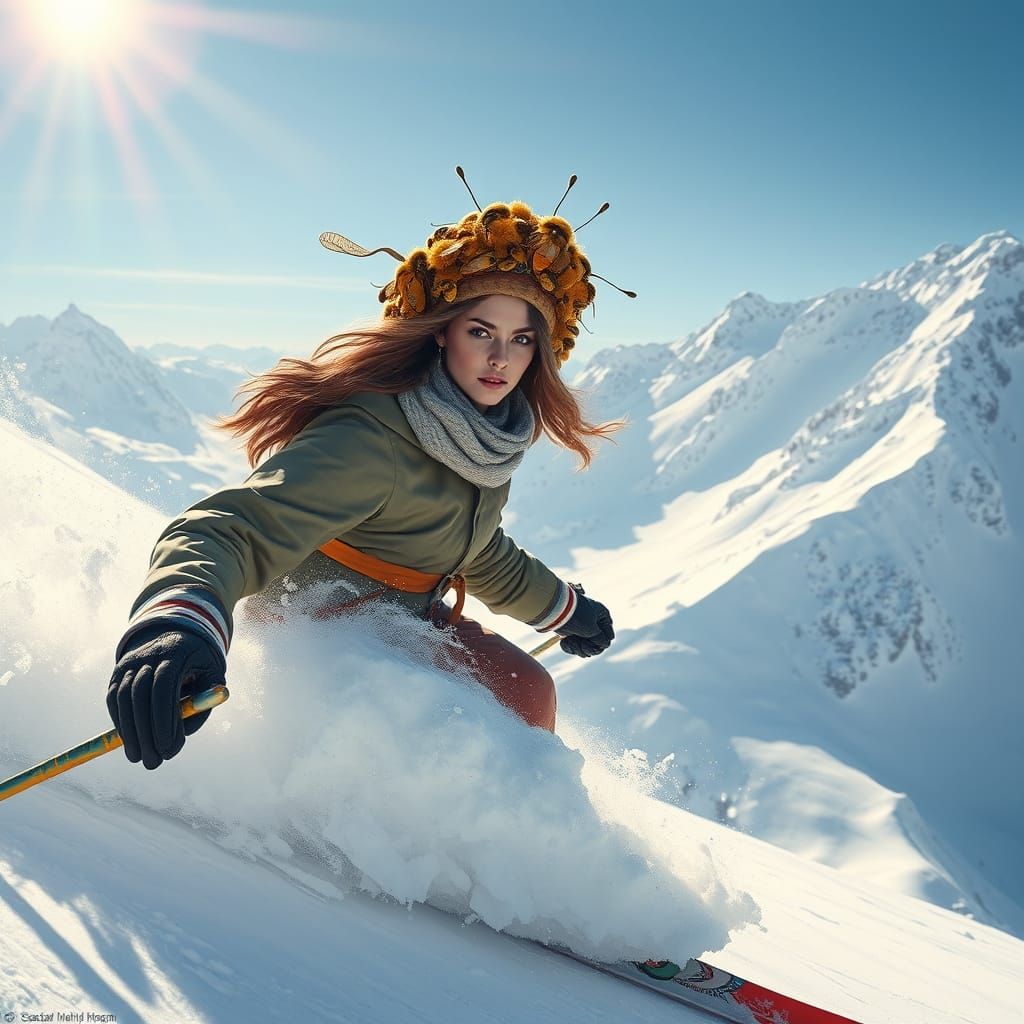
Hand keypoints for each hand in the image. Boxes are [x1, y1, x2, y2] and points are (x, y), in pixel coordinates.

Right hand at [107, 624, 225, 769]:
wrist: (178, 635)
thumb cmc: (201, 664)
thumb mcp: (212, 679)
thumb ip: (201, 705)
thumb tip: (178, 739)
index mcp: (178, 652)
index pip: (165, 685)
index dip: (165, 718)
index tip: (169, 749)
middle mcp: (150, 654)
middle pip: (140, 693)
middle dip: (146, 732)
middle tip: (153, 762)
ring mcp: (130, 661)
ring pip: (123, 697)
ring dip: (129, 731)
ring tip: (138, 758)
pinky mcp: (118, 670)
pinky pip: (114, 697)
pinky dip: (119, 720)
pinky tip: (128, 741)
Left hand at [555, 584, 614, 657]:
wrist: (553, 609)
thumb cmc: (576, 617)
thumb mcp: (592, 629)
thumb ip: (601, 639)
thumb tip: (605, 644)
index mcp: (602, 616)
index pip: (608, 637)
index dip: (601, 643)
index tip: (592, 640)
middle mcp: (593, 621)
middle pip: (596, 644)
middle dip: (588, 647)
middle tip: (581, 643)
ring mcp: (581, 627)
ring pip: (585, 647)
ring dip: (577, 647)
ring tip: (570, 640)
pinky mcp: (570, 632)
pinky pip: (574, 646)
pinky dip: (569, 646)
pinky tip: (564, 641)